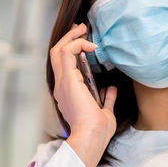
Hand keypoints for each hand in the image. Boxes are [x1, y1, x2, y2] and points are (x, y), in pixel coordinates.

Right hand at [50, 23, 117, 166]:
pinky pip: (67, 53)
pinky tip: (90, 45)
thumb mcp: (104, 112)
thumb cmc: (96, 131)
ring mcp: (62, 82)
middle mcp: (61, 86)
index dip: (71, 52)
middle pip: (57, 55)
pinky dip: (77, 44)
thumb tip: (110, 89)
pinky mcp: (68, 79)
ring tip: (83, 29)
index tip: (86, 44)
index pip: (64, 67)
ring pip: (58, 50)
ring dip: (71, 37)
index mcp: (67, 94)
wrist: (90, 137)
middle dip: (68, 39)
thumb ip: (106, 99)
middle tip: (80, 29)